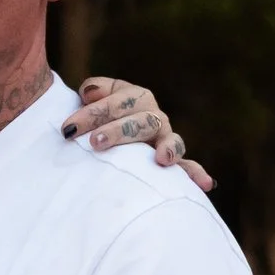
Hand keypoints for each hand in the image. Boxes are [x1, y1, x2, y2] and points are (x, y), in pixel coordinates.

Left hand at [62, 77, 214, 192]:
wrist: (101, 133)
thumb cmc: (94, 118)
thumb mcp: (91, 100)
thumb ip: (93, 91)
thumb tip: (89, 93)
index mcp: (134, 98)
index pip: (116, 103)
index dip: (92, 114)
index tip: (68, 129)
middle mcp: (153, 115)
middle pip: (141, 120)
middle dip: (118, 131)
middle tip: (95, 142)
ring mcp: (164, 138)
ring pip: (169, 140)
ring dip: (166, 149)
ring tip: (161, 159)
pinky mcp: (170, 159)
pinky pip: (187, 166)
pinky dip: (196, 174)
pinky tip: (206, 184)